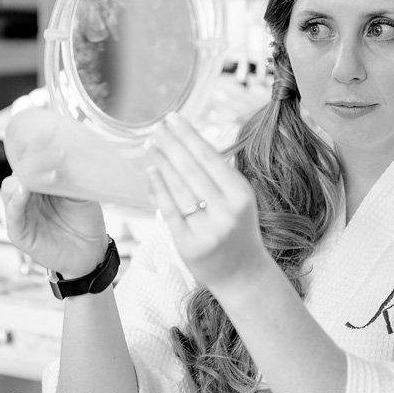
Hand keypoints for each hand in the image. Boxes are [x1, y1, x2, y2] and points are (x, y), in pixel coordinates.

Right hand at [1, 108, 106, 277]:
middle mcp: (27, 195)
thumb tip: (73, 151)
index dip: (35, 147)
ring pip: (10, 190)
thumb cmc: (84, 222)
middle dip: (30, 160)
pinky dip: (16, 202)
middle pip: (18, 172)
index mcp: (40, 183)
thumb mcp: (82, 194)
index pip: (30, 161)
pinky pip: (13, 215)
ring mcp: (21, 213)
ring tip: (36, 173)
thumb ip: (72, 177)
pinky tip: (22, 191)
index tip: (46, 133)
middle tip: (48, 150)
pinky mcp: (20, 233)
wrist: (91, 253)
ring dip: (22, 179)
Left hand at [145, 113, 269, 291]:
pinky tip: (151, 171)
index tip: (174, 118)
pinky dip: (158, 188)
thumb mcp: (239, 200)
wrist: (243, 274)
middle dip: (171, 144)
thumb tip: (189, 142)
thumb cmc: (238, 230)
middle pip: (190, 169)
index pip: (209, 157)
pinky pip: (169, 210)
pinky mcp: (188, 244)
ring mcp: (206, 229)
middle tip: (156, 126)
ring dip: (161, 162)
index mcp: (241, 195)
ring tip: (151, 144)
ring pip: (178, 187)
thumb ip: (219, 176)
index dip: (188, 135)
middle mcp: (225, 211)